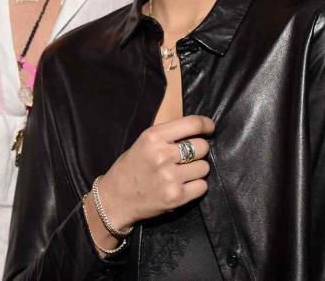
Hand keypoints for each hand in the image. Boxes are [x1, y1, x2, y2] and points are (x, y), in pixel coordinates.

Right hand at [97, 115, 213, 228]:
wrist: (115, 200)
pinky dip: (196, 186)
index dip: (206, 125)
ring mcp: (170, 178)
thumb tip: (199, 130)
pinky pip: (202, 186)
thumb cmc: (131, 167)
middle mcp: (162, 155)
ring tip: (182, 174)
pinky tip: (183, 186)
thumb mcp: (144, 142)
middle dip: (199, 151)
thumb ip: (168, 136)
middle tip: (187, 158)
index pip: (193, 124)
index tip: (209, 129)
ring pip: (204, 167)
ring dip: (197, 170)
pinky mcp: (176, 197)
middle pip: (202, 146)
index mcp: (153, 137)